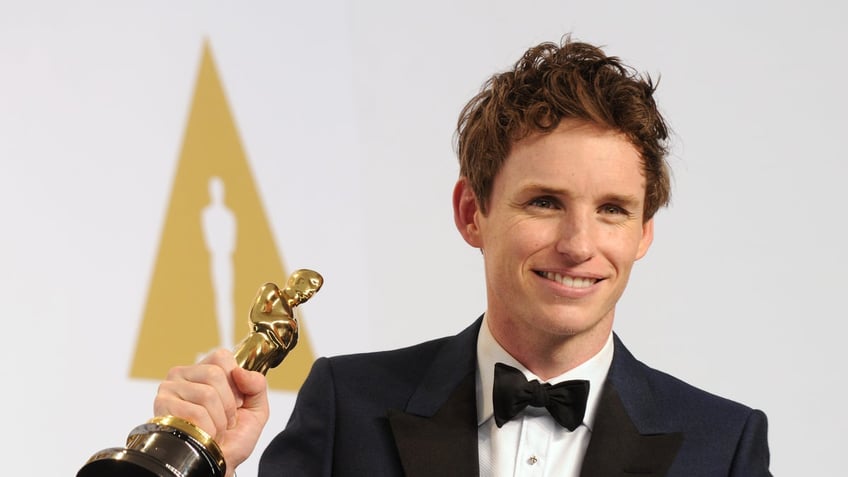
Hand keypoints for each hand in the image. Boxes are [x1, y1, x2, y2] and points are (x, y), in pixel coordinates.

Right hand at [154, 349, 269, 476]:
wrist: (218, 464)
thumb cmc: (232, 439)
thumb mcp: (255, 409)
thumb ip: (257, 385)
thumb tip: (240, 371)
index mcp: (203, 371)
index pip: (221, 357)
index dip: (235, 381)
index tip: (236, 400)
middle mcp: (183, 375)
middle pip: (215, 374)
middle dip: (228, 404)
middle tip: (225, 420)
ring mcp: (169, 390)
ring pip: (206, 394)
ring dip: (218, 420)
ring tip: (214, 428)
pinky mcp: (162, 408)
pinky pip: (195, 413)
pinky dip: (207, 429)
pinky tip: (203, 434)